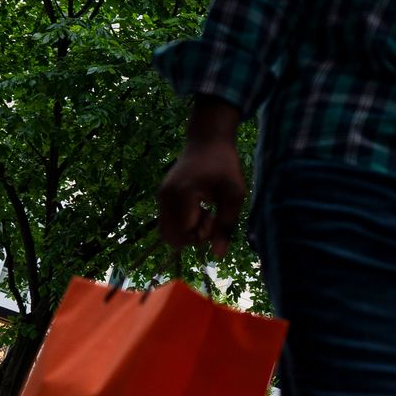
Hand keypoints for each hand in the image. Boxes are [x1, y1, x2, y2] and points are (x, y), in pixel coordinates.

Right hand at [158, 96, 247, 257]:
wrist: (207, 140)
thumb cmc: (225, 166)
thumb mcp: (234, 195)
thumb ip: (225, 225)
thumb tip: (218, 256)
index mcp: (183, 195)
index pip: (183, 234)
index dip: (201, 235)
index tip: (214, 218)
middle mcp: (166, 196)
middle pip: (170, 238)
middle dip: (191, 237)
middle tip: (208, 218)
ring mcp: (161, 195)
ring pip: (166, 231)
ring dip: (186, 230)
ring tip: (204, 212)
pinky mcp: (161, 195)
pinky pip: (167, 220)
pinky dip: (182, 222)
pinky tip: (198, 206)